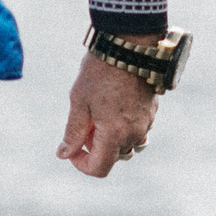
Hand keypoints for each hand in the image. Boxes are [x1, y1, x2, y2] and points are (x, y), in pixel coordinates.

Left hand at [57, 51, 155, 176]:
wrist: (129, 47)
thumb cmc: (100, 73)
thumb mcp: (79, 101)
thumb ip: (73, 132)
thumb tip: (63, 154)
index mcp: (114, 134)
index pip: (99, 168)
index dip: (81, 164)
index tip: (70, 150)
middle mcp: (134, 133)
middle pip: (113, 157)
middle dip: (94, 148)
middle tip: (82, 124)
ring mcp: (146, 123)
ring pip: (127, 146)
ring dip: (110, 140)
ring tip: (96, 116)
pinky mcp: (151, 112)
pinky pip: (137, 132)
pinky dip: (123, 129)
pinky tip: (111, 107)